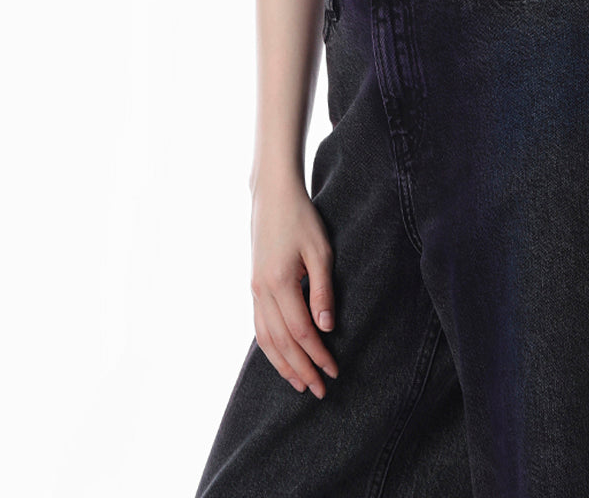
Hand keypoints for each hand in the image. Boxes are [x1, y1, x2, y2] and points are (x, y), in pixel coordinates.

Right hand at [249, 176, 339, 397]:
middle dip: (301, 369)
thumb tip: (327, 328)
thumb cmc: (301, 218)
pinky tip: (280, 358)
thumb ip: (322, 291)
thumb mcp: (320, 251)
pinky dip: (270, 348)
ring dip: (282, 365)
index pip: (302, 332)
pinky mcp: (254, 287)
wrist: (272, 196)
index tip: (334, 371)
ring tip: (299, 384)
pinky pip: (259, 326)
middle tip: (320, 391)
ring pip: (266, 339)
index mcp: (279, 283)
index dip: (318, 355)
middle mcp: (262, 291)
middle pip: (282, 343)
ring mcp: (254, 290)